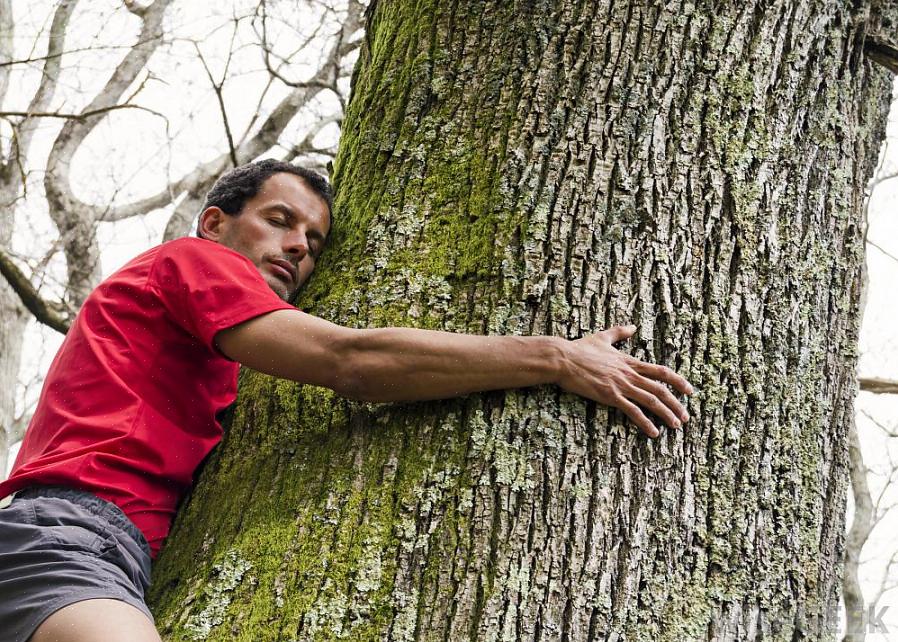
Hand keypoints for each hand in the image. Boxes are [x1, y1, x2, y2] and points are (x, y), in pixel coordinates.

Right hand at [557, 325, 693, 437]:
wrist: (563, 359)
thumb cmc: (579, 349)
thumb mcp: (602, 337)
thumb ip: (619, 332)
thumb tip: (632, 326)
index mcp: (629, 362)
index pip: (661, 372)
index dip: (678, 381)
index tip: (689, 391)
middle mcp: (629, 374)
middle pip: (660, 389)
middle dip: (676, 404)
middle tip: (686, 417)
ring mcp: (620, 385)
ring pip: (651, 400)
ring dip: (666, 414)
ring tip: (676, 425)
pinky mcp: (610, 396)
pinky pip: (632, 411)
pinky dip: (645, 422)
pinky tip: (653, 432)